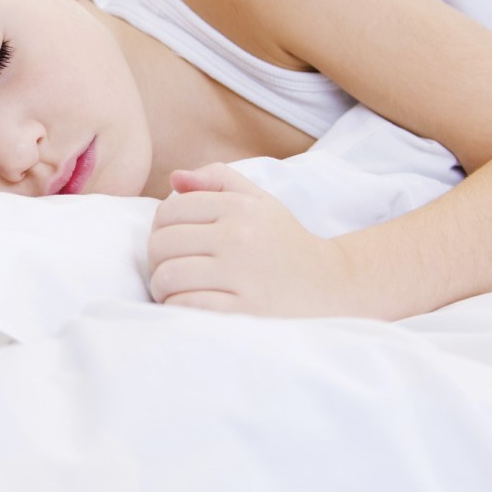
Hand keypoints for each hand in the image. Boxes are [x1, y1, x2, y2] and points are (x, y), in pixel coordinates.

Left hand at [147, 163, 357, 316]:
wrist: (333, 288)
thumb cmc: (285, 244)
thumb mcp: (260, 202)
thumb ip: (218, 180)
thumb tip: (174, 179)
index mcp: (239, 208)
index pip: (167, 212)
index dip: (161, 230)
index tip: (176, 246)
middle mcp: (239, 237)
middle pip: (161, 245)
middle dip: (158, 262)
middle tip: (174, 272)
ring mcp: (242, 276)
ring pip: (167, 277)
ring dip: (164, 290)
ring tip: (179, 292)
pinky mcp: (244, 313)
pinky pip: (186, 307)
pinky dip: (179, 309)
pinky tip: (192, 308)